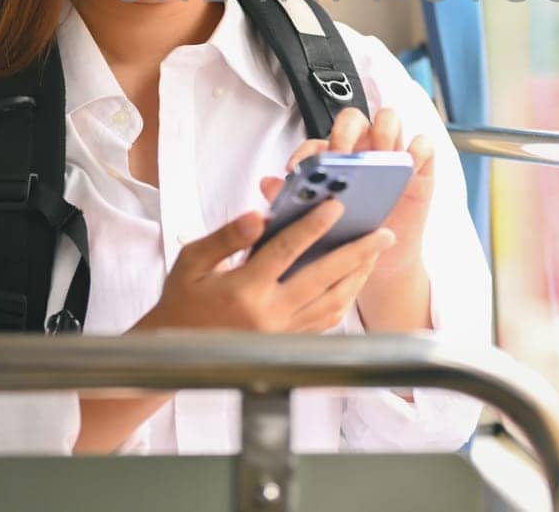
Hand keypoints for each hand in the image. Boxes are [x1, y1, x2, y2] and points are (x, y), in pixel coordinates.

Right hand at [138, 201, 393, 333]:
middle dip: (357, 253)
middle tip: (382, 233)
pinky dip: (344, 299)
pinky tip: (353, 281)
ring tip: (374, 253)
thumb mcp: (192, 261)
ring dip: (358, 276)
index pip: (287, 251)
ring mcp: (281, 334)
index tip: (336, 206)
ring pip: (332, 303)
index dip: (314, 226)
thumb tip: (259, 215)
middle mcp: (268, 316)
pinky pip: (325, 322)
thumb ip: (227, 236)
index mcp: (243, 291)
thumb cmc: (183, 301)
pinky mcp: (287, 345)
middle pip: (324, 278)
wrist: (176, 352)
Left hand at [260, 107, 434, 278]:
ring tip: (379, 156)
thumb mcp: (318, 223)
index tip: (298, 170)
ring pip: (389, 119)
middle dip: (345, 133)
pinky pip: (423, 144)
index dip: (306, 153)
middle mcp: (361, 149)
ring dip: (383, 132)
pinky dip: (417, 148)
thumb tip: (267, 183)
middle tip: (341, 156)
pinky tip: (409, 164)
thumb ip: (294, 202)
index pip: (316, 143)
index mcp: (331, 160)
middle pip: (352, 119)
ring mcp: (391, 153)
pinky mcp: (419, 165)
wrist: (375, 260)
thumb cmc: (343, 237)